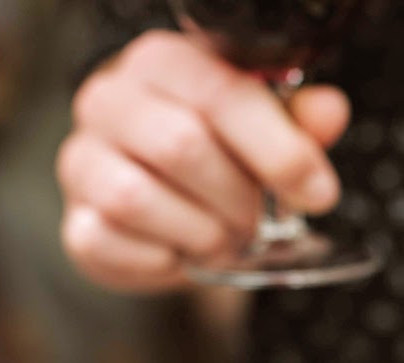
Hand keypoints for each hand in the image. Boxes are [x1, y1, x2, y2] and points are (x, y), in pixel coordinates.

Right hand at [57, 31, 349, 291]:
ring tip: (225, 238)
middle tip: (260, 222)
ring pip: (136, 198)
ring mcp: (82, 159)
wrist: (173, 212)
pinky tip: (183, 250)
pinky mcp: (75, 221)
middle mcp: (111, 99)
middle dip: (239, 199)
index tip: (317, 192)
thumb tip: (328, 110)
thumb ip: (301, 121)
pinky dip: (164, 259)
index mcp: (167, 63)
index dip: (279, 150)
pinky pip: (110, 243)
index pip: (223, 94)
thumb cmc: (224, 159)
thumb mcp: (271, 133)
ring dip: (202, 233)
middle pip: (180, 146)